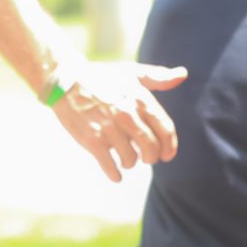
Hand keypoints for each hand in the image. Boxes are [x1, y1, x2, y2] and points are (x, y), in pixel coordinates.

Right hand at [54, 61, 186, 181]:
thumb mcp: (131, 72)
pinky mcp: (92, 140)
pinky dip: (115, 174)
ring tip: (125, 159)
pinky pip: (110, 166)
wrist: (64, 80)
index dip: (170, 146)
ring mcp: (110, 129)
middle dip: (151, 158)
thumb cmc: (100, 76)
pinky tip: (115, 174)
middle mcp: (128, 114)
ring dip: (129, 163)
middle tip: (146, 159)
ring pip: (131, 159)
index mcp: (140, 99)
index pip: (166, 129)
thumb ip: (158, 77)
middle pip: (151, 148)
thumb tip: (183, 74)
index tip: (167, 155)